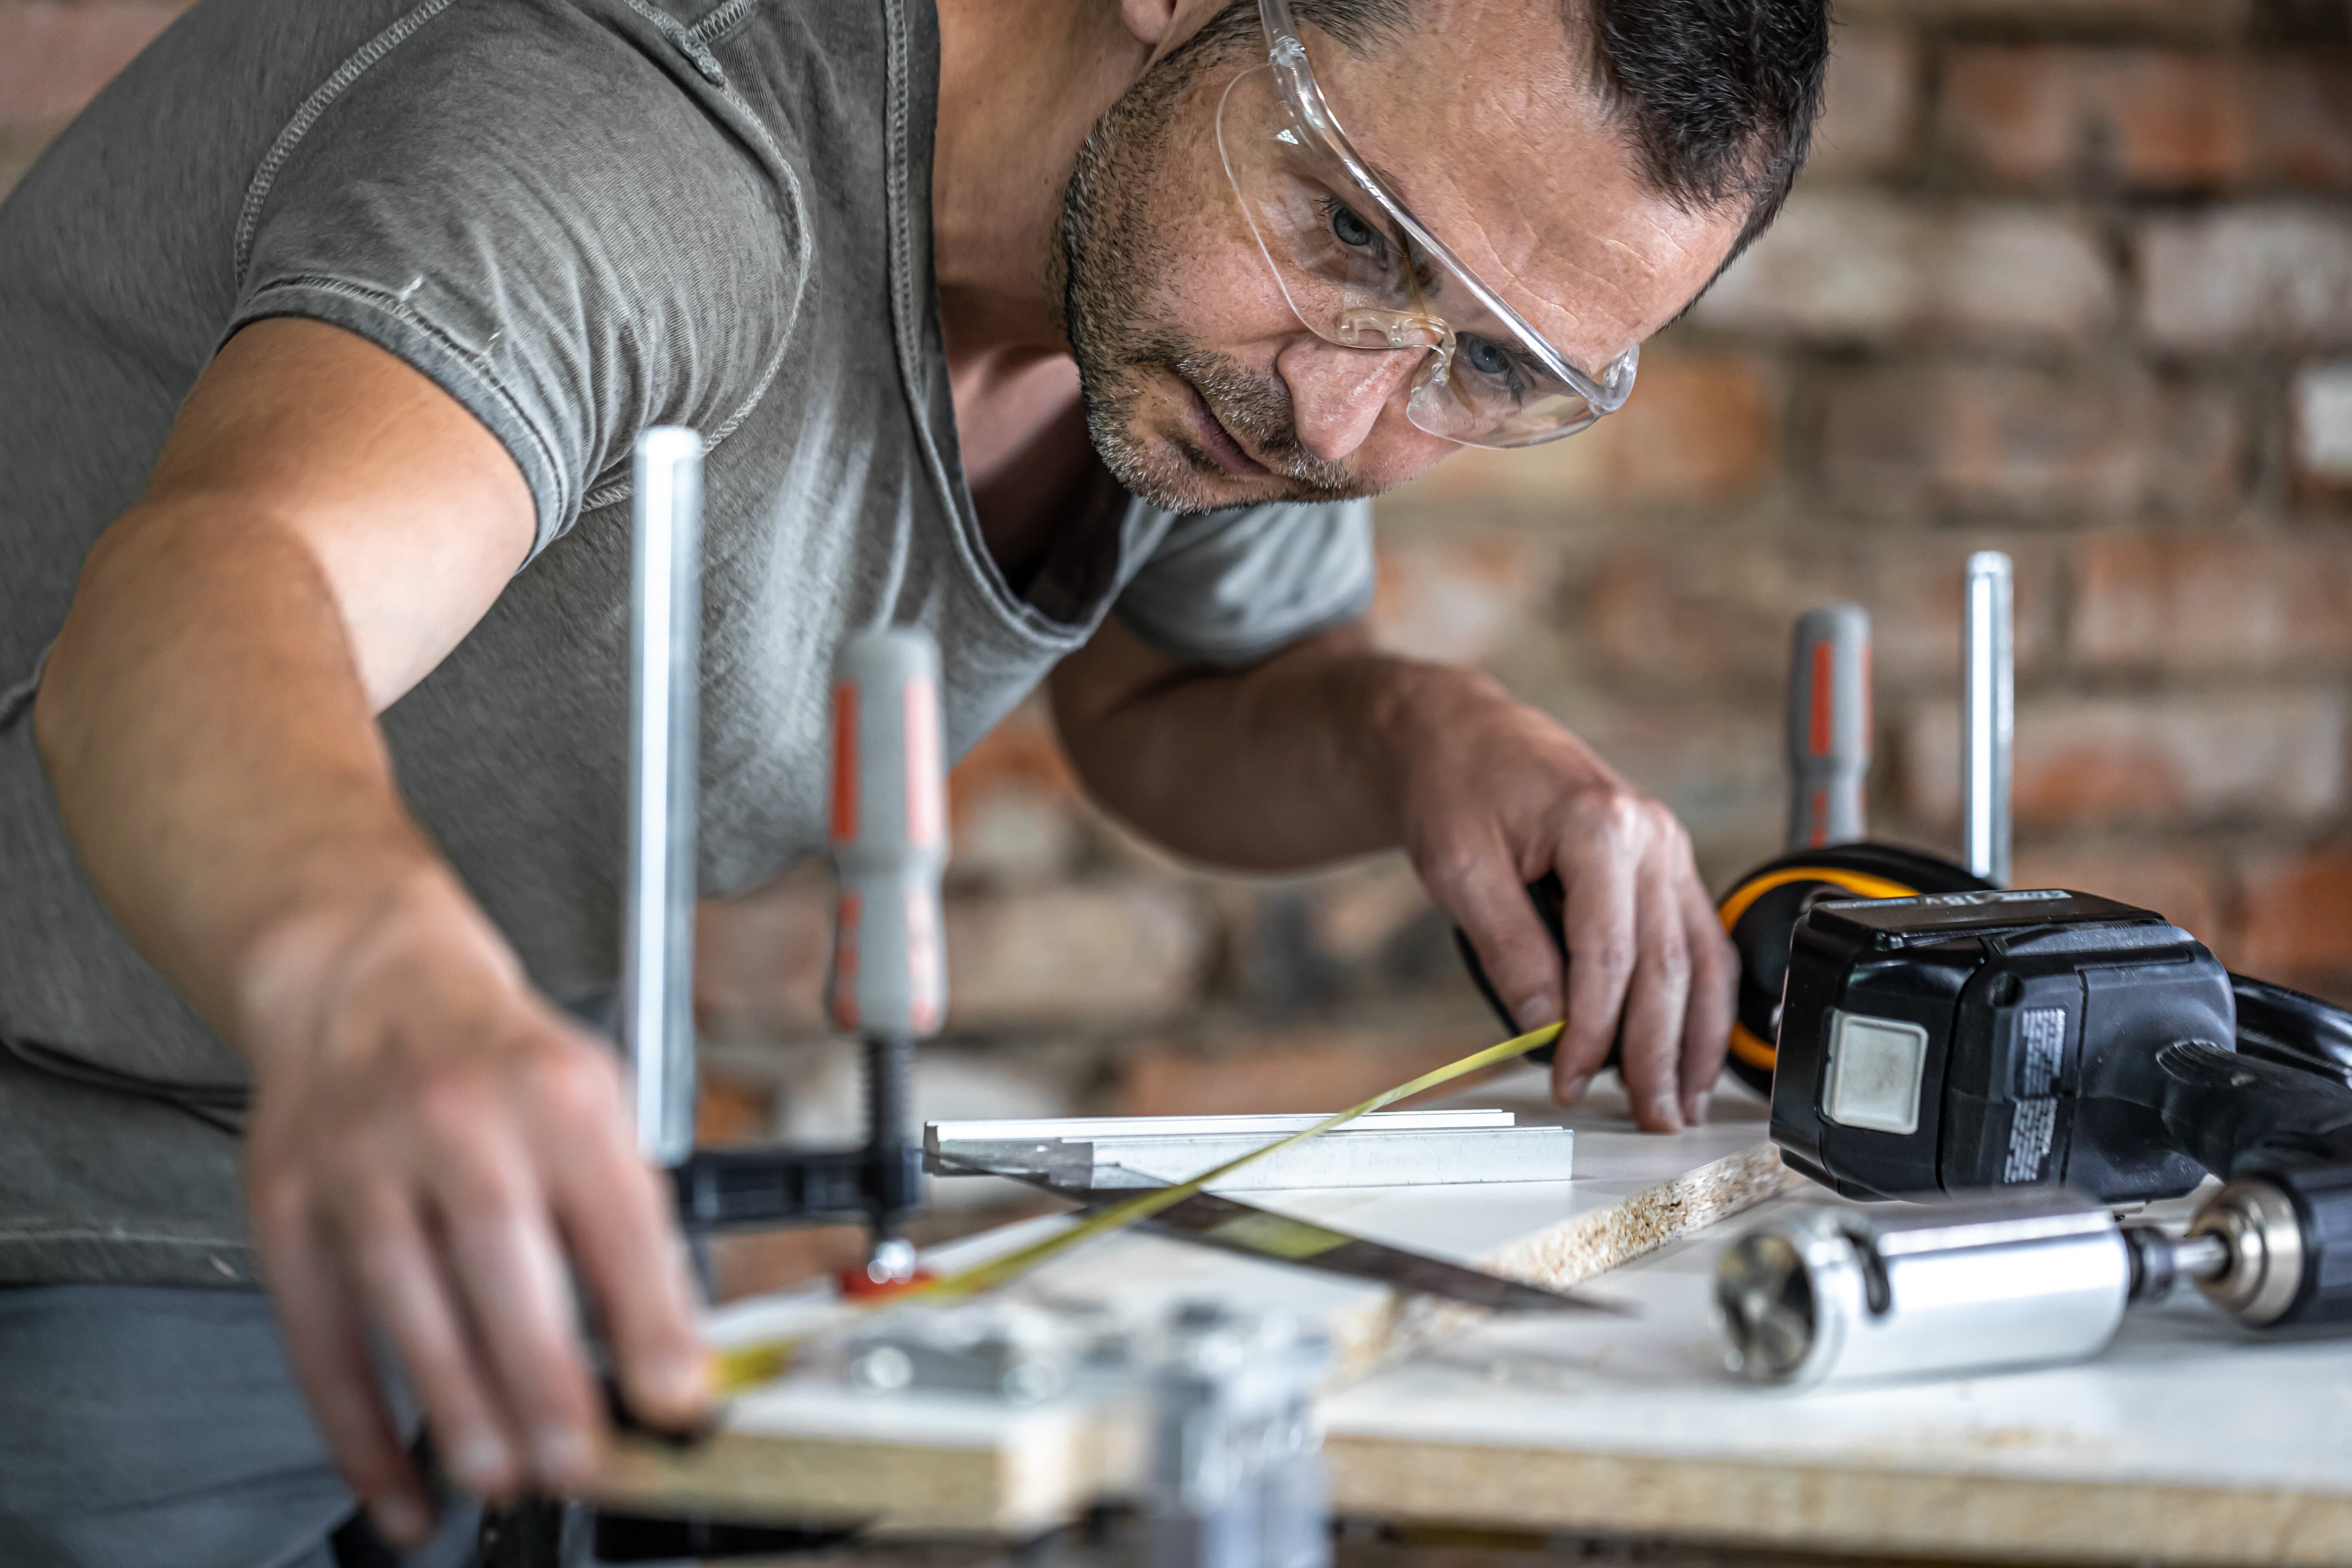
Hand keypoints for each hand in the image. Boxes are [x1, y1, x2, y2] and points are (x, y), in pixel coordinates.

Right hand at [237, 868, 707, 1543]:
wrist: (369, 979)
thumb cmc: (501, 1057)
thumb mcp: (596, 1102)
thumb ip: (630, 1215)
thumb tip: (668, 1349)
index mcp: (558, 1093)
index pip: (615, 1213)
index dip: (648, 1314)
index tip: (674, 1396)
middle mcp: (456, 1118)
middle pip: (501, 1258)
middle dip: (543, 1375)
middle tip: (578, 1462)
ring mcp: (360, 1161)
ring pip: (404, 1302)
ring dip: (455, 1406)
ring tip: (500, 1478)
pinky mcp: (287, 1204)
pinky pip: (319, 1335)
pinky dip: (356, 1426)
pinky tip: (395, 1486)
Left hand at [1388, 672, 1734, 1131]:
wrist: (1463, 735)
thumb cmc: (1456, 787)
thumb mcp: (1460, 870)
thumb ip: (1510, 949)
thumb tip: (1547, 1027)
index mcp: (1600, 826)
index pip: (1612, 957)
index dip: (1595, 1032)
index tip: (1571, 1081)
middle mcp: (1651, 836)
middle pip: (1667, 966)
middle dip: (1658, 1052)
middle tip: (1652, 1116)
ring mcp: (1667, 847)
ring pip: (1701, 959)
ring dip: (1697, 1037)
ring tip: (1683, 1101)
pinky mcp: (1666, 863)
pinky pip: (1698, 939)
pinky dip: (1701, 999)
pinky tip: (1695, 1046)